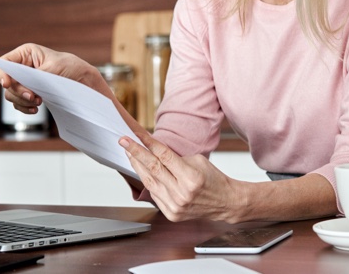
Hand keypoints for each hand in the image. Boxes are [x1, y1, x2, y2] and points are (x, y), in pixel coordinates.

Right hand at [0, 43, 106, 113]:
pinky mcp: (30, 93)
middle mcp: (22, 67)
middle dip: (18, 92)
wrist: (83, 79)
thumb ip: (35, 76)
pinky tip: (35, 109)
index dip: (3, 74)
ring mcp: (25, 81)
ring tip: (38, 102)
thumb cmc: (71, 66)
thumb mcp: (54, 68)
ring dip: (23, 101)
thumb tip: (23, 86)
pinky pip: (19, 103)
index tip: (7, 84)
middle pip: (8, 82)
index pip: (5, 62)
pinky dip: (25, 107)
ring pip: (11, 94)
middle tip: (33, 97)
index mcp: (26, 54)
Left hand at [119, 133, 242, 222]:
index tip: (136, 134)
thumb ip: (175, 158)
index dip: (148, 143)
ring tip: (129, 153)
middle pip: (153, 168)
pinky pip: (154, 194)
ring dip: (137, 166)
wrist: (224, 202)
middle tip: (123, 141)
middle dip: (135, 153)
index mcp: (191, 177)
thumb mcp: (198, 160)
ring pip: (149, 182)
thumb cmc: (213, 179)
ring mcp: (175, 206)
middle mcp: (181, 193)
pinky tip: (142, 170)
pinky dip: (147, 180)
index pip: (164, 156)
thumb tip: (153, 151)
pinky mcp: (171, 214)